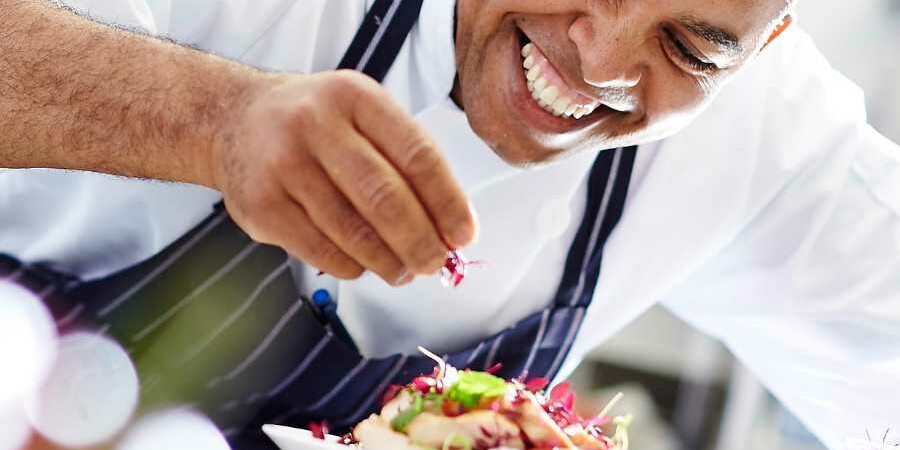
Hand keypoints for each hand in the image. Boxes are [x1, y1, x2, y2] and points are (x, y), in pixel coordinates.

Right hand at [206, 70, 476, 285]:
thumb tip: (450, 226)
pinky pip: (321, 251)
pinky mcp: (261, 206)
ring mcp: (283, 166)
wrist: (234, 121)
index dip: (447, 202)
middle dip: (420, 241)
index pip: (416, 155)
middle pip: (384, 197)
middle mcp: (315, 125)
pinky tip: (364, 265)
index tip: (463, 234)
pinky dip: (352, 266)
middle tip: (436, 263)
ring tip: (404, 271)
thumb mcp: (363, 115)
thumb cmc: (316, 124)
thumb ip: (405, 160)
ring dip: (389, 262)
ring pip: (352, 232)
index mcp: (355, 97)